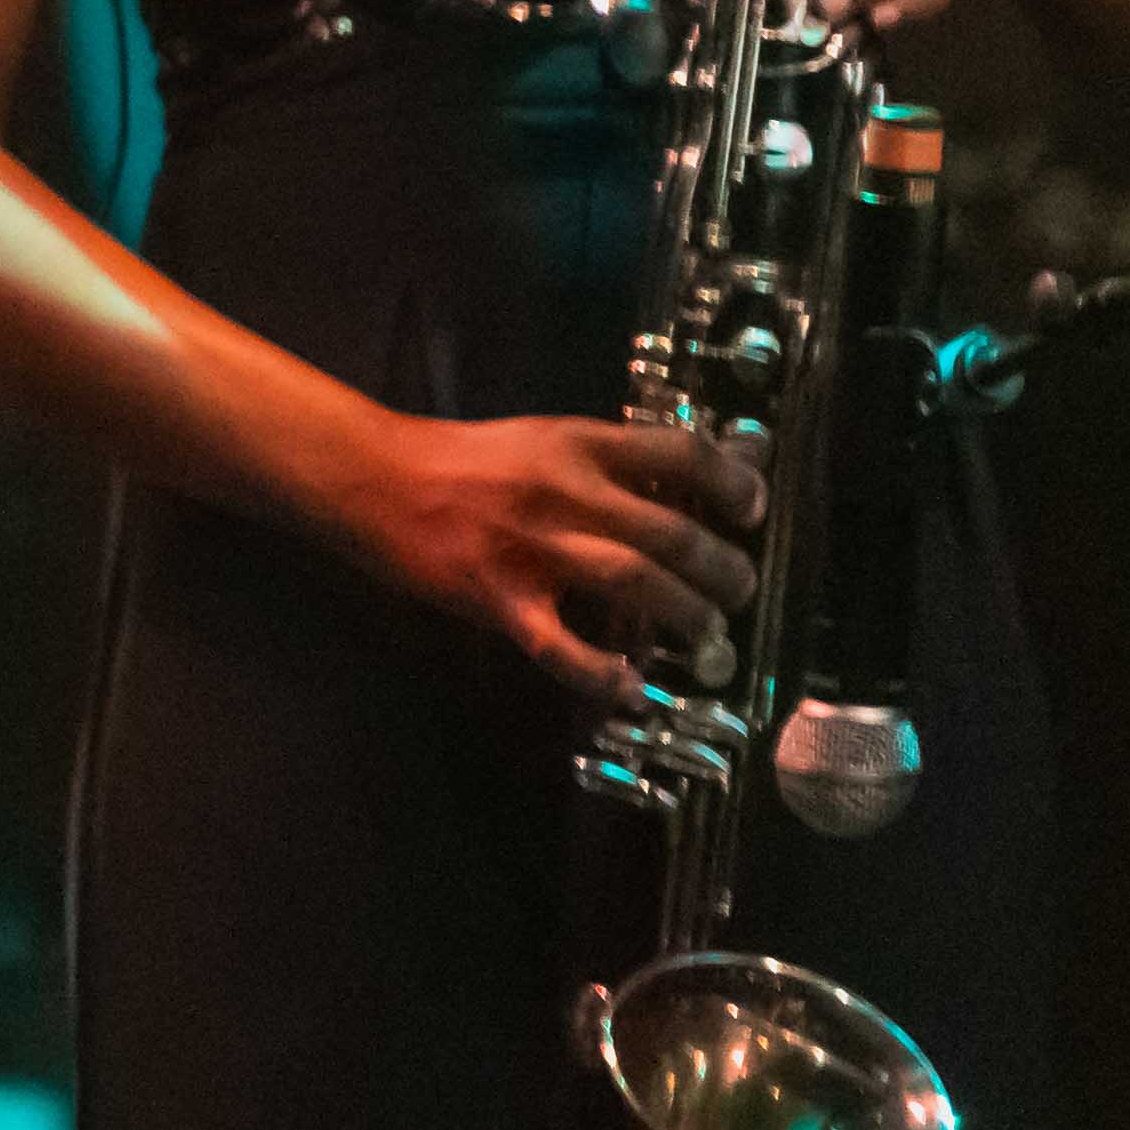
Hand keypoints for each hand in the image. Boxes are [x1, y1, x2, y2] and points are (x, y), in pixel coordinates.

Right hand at [342, 406, 768, 702]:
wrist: (375, 477)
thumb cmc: (466, 459)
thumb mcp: (545, 439)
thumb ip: (611, 463)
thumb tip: (686, 487)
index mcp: (578, 445)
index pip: (679, 454)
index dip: (732, 483)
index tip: (753, 509)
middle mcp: (564, 492)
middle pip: (671, 532)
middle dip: (722, 569)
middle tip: (738, 591)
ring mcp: (531, 548)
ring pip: (634, 583)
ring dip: (685, 615)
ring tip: (706, 636)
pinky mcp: (498, 599)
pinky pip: (560, 647)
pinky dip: (602, 675)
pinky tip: (631, 691)